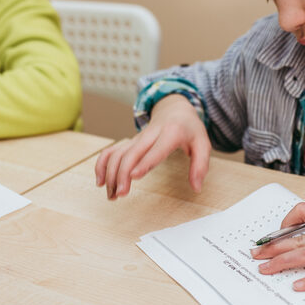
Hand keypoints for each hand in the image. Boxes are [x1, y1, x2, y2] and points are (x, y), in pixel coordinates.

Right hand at [94, 94, 209, 198]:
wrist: (175, 109)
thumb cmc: (190, 129)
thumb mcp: (203, 144)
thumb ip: (200, 166)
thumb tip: (196, 188)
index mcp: (171, 133)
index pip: (157, 149)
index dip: (145, 162)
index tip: (134, 176)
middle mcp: (151, 134)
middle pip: (131, 152)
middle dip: (122, 173)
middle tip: (120, 195)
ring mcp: (137, 138)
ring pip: (118, 153)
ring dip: (111, 173)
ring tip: (112, 195)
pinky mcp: (130, 142)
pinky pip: (111, 151)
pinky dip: (102, 164)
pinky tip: (101, 181)